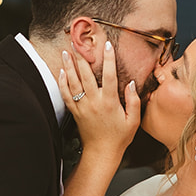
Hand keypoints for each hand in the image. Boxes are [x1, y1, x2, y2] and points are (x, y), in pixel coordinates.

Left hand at [59, 41, 139, 159]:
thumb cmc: (119, 137)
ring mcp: (82, 107)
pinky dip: (62, 82)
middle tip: (78, 43)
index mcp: (110, 103)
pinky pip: (66, 95)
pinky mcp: (75, 112)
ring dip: (69, 66)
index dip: (109, 60)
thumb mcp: (133, 121)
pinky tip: (61, 72)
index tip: (107, 45)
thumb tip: (131, 84)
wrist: (101, 153)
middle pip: (86, 76)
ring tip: (66, 51)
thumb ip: (133, 101)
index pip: (110, 76)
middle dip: (82, 57)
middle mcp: (94, 102)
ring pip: (73, 83)